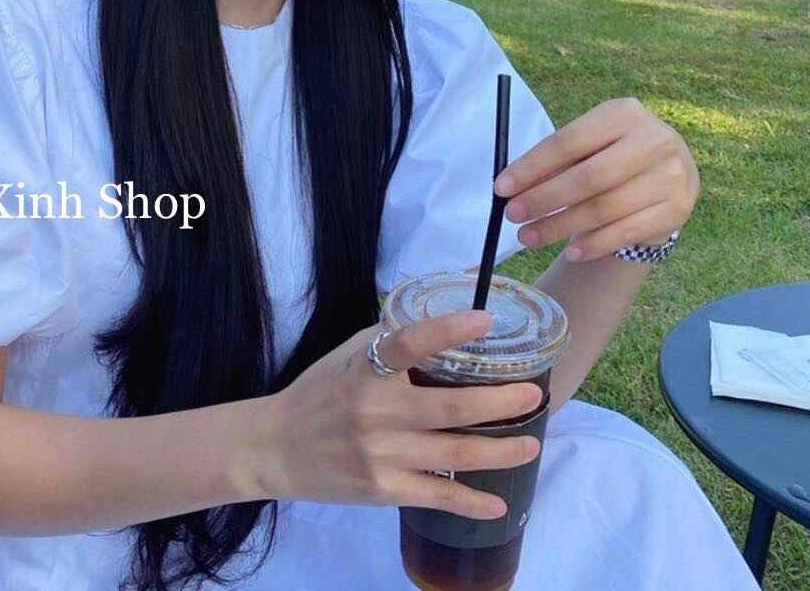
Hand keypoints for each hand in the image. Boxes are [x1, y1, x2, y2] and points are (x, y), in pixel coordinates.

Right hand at [244, 310, 542, 519]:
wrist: (276, 448)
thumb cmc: (321, 391)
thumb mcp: (349, 353)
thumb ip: (394, 336)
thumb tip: (450, 306)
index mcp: (367, 368)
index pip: (409, 342)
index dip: (448, 330)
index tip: (486, 318)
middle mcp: (375, 411)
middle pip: (449, 408)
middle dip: (499, 402)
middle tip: (534, 395)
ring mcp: (381, 455)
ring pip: (453, 454)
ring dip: (500, 451)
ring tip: (532, 443)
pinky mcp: (382, 490)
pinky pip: (436, 496)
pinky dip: (470, 502)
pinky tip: (498, 503)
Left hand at [493, 97, 699, 260]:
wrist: (670, 172)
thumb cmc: (615, 154)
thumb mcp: (591, 145)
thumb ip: (557, 161)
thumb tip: (510, 187)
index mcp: (624, 113)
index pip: (569, 141)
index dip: (532, 166)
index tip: (501, 187)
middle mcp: (654, 140)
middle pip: (588, 177)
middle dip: (544, 199)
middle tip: (512, 216)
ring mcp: (670, 176)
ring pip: (604, 209)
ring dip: (560, 227)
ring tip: (529, 236)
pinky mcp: (678, 208)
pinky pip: (626, 233)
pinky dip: (593, 244)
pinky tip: (570, 252)